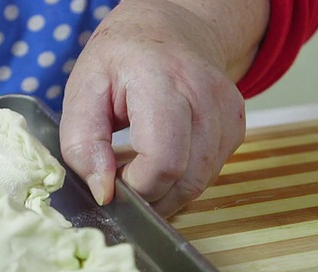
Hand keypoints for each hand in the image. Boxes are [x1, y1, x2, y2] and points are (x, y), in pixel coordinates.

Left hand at [59, 0, 267, 216]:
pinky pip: (211, 173)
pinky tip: (164, 159)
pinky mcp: (236, 125)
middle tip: (124, 180)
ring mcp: (227, 111)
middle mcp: (204, 94)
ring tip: (141, 169)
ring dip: (167, 190)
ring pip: (201, 182)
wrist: (166, 30)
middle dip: (150, 195)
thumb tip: (103, 193)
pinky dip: (184, 179)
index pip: (163, 160)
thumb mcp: (82, 92)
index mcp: (161, 80)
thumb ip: (82, 145)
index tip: (113, 181)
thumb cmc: (120, 59)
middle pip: (186, 178)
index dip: (136, 186)